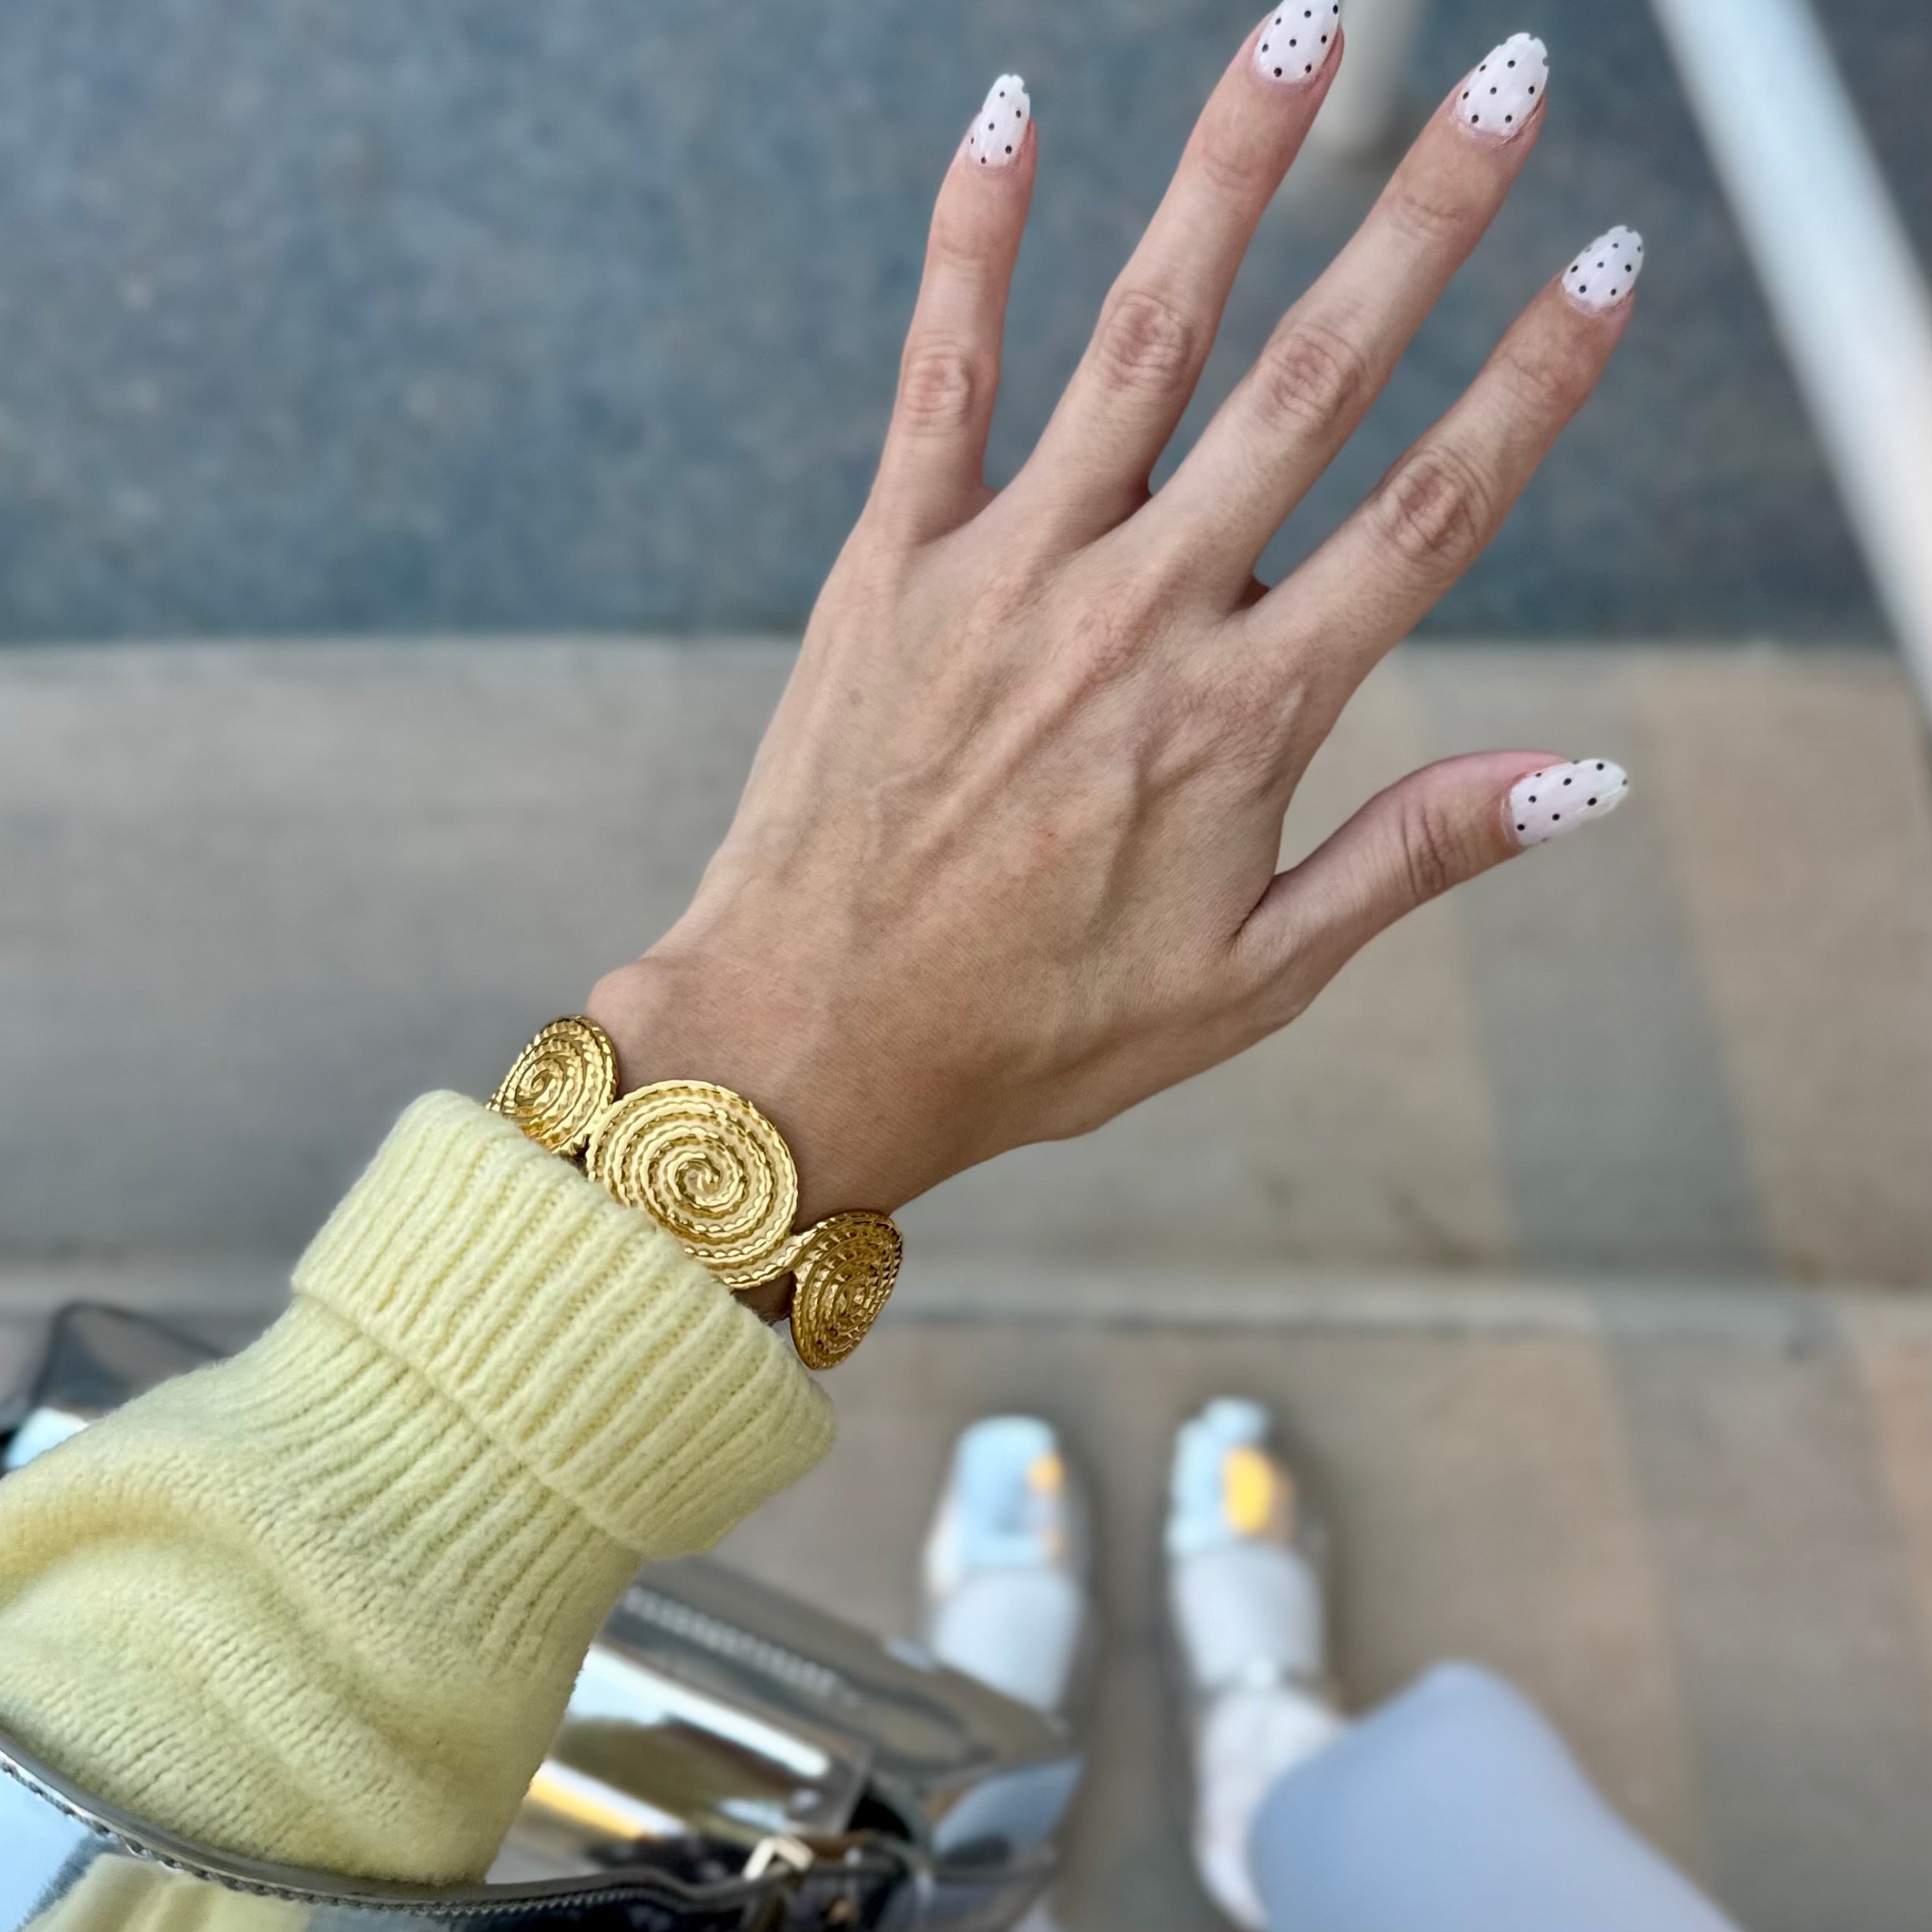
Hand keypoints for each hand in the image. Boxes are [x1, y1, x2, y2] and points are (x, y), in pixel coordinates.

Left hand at [590, 23, 1635, 1222]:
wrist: (813, 1037)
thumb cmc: (1039, 1028)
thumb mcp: (1255, 979)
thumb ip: (1413, 857)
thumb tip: (1585, 774)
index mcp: (1245, 719)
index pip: (1430, 516)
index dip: (1532, 384)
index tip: (1606, 269)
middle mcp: (1138, 616)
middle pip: (1311, 385)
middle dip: (1426, 223)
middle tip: (1516, 85)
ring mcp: (1009, 573)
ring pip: (1143, 336)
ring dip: (1233, 173)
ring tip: (1311, 31)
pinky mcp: (895, 561)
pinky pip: (942, 370)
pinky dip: (976, 238)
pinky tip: (1011, 111)